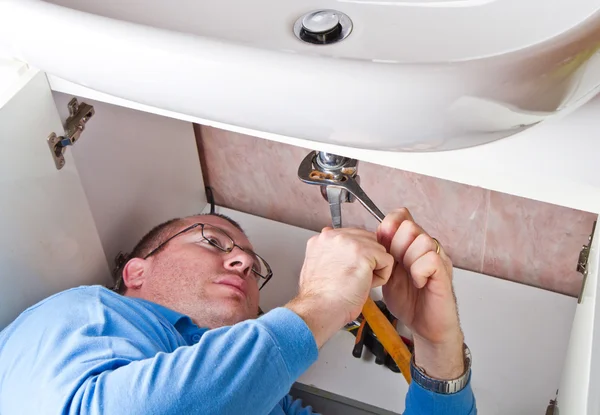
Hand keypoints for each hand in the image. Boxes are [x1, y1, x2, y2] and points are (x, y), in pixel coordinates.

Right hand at [286, 227, 393, 347]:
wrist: (319, 309)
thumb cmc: (319, 297)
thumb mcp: (316, 265)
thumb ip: (328, 250)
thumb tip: (334, 239)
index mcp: (323, 238)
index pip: (353, 236)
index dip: (357, 256)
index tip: (348, 271)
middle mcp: (335, 236)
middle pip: (368, 240)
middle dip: (368, 259)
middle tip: (353, 278)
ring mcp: (349, 242)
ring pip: (379, 250)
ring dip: (374, 268)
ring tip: (358, 282)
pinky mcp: (364, 254)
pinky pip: (387, 260)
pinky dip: (382, 277)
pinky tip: (366, 285)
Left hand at [377, 208, 464, 379]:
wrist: (425, 327)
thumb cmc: (409, 302)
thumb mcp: (388, 274)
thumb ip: (382, 256)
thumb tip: (368, 239)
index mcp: (411, 245)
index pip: (402, 217)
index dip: (389, 226)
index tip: (382, 243)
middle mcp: (427, 248)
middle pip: (410, 226)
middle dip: (396, 245)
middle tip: (395, 265)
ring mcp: (438, 259)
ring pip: (422, 240)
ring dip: (408, 258)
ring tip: (407, 274)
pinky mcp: (444, 273)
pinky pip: (431, 258)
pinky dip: (418, 270)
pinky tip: (417, 282)